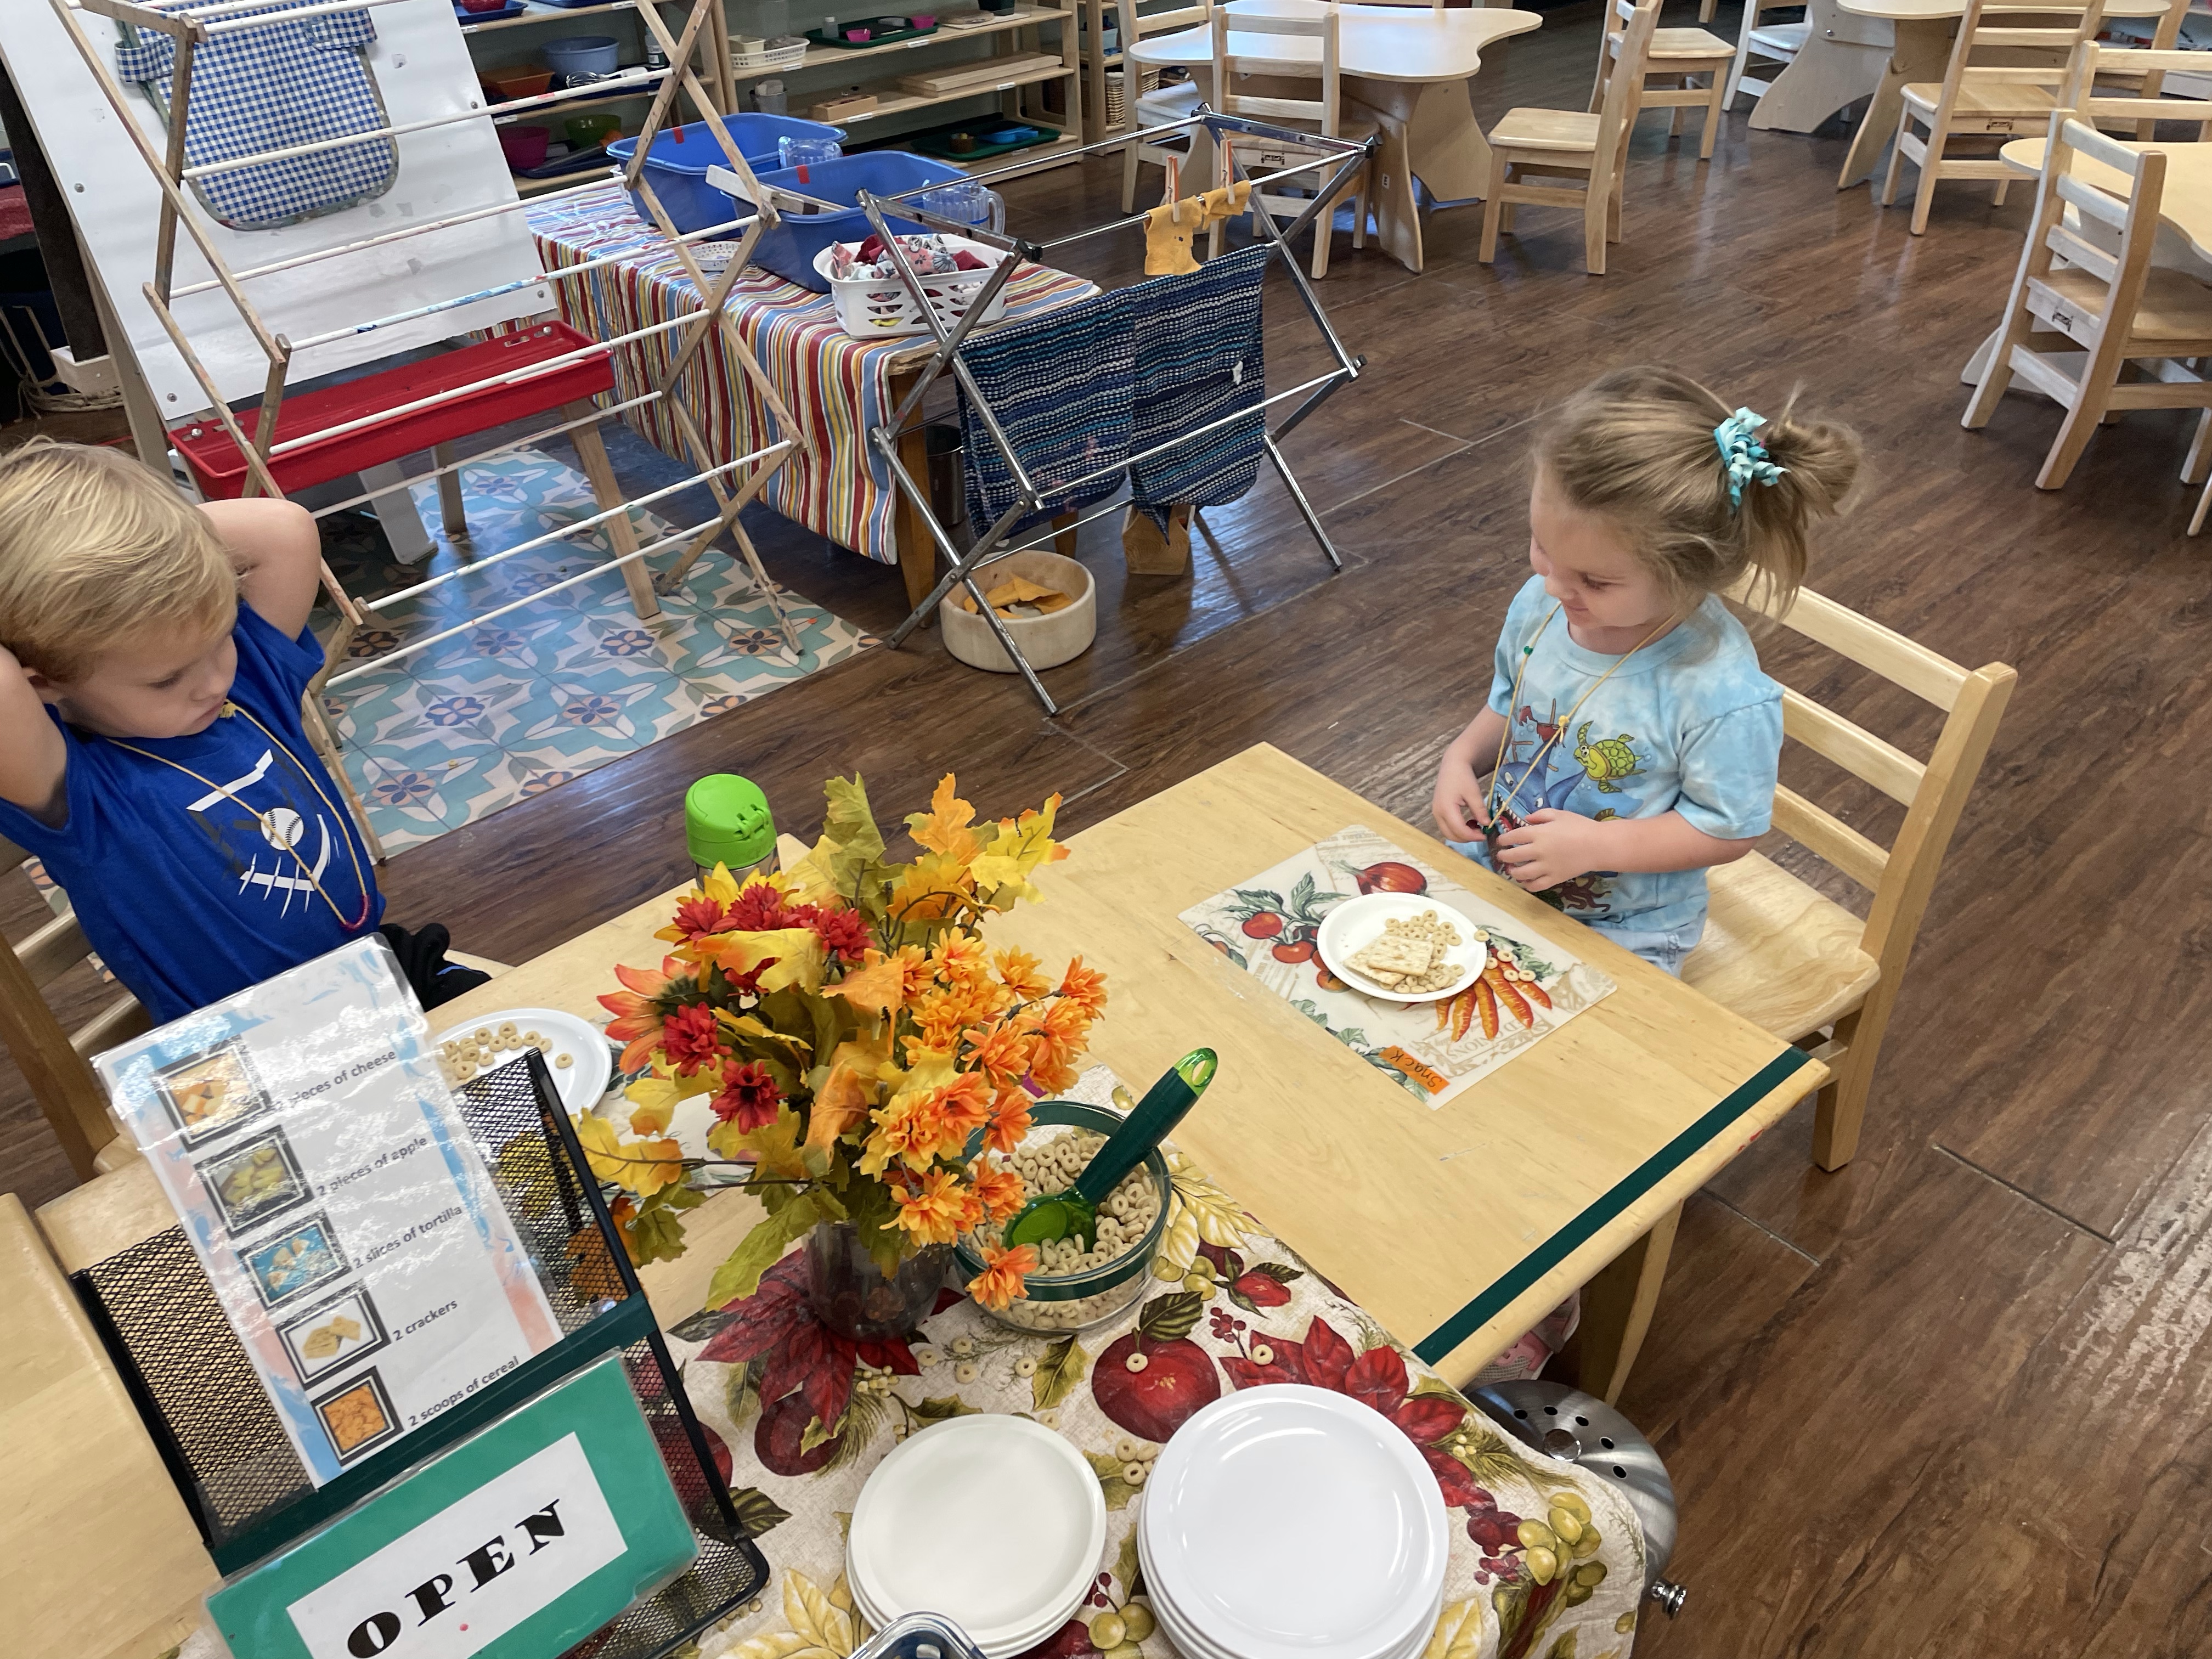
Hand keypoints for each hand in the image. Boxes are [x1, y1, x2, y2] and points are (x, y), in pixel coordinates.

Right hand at [1431, 757, 1488, 842]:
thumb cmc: (1463, 776)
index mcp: (1446, 808)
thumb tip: (1487, 824)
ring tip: (1476, 826)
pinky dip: (1457, 829)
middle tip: (1481, 833)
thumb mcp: (1474, 792)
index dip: (1473, 836)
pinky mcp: (1438, 811)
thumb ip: (1479, 810)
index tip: (1485, 835)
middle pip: (1451, 835)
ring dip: (1462, 834)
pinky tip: (1469, 822)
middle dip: (1466, 838)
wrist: (1453, 765)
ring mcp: (1436, 813)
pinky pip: (1446, 826)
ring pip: (1448, 833)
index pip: (1459, 830)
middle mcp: (1438, 813)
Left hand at [1491, 808, 1610, 890]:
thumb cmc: (1580, 827)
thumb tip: (1525, 819)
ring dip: (1512, 871)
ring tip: (1511, 869)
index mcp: (1539, 833)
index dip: (1504, 839)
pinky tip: (1525, 881)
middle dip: (1503, 856)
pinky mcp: (1555, 878)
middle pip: (1512, 856)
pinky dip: (1527, 885)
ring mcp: (1546, 866)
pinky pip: (1536, 886)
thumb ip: (1540, 815)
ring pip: (1521, 873)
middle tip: (1502, 855)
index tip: (1501, 840)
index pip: (1513, 836)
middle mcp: (1539, 851)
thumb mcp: (1559, 814)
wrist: (1599, 845)